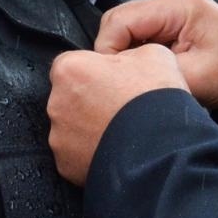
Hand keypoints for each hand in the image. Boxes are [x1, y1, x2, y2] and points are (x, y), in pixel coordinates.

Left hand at [48, 45, 187, 184]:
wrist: (161, 150)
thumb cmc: (154, 100)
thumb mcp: (153, 54)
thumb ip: (127, 52)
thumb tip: (126, 61)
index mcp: (71, 69)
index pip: (76, 63)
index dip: (98, 70)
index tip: (116, 80)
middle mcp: (56, 102)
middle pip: (71, 96)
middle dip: (91, 99)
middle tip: (121, 106)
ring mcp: (59, 137)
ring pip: (73, 126)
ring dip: (90, 127)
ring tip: (121, 130)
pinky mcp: (66, 165)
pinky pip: (77, 153)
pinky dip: (91, 151)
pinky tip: (115, 149)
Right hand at [95, 0, 217, 108]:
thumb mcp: (195, 79)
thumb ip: (152, 74)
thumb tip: (117, 79)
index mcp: (177, 6)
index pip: (120, 20)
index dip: (108, 50)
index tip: (112, 81)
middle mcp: (171, 1)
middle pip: (118, 21)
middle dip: (113, 52)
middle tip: (121, 83)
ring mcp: (171, 11)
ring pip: (126, 28)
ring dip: (125, 54)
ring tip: (135, 80)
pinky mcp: (172, 24)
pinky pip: (140, 35)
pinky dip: (137, 55)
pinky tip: (146, 73)